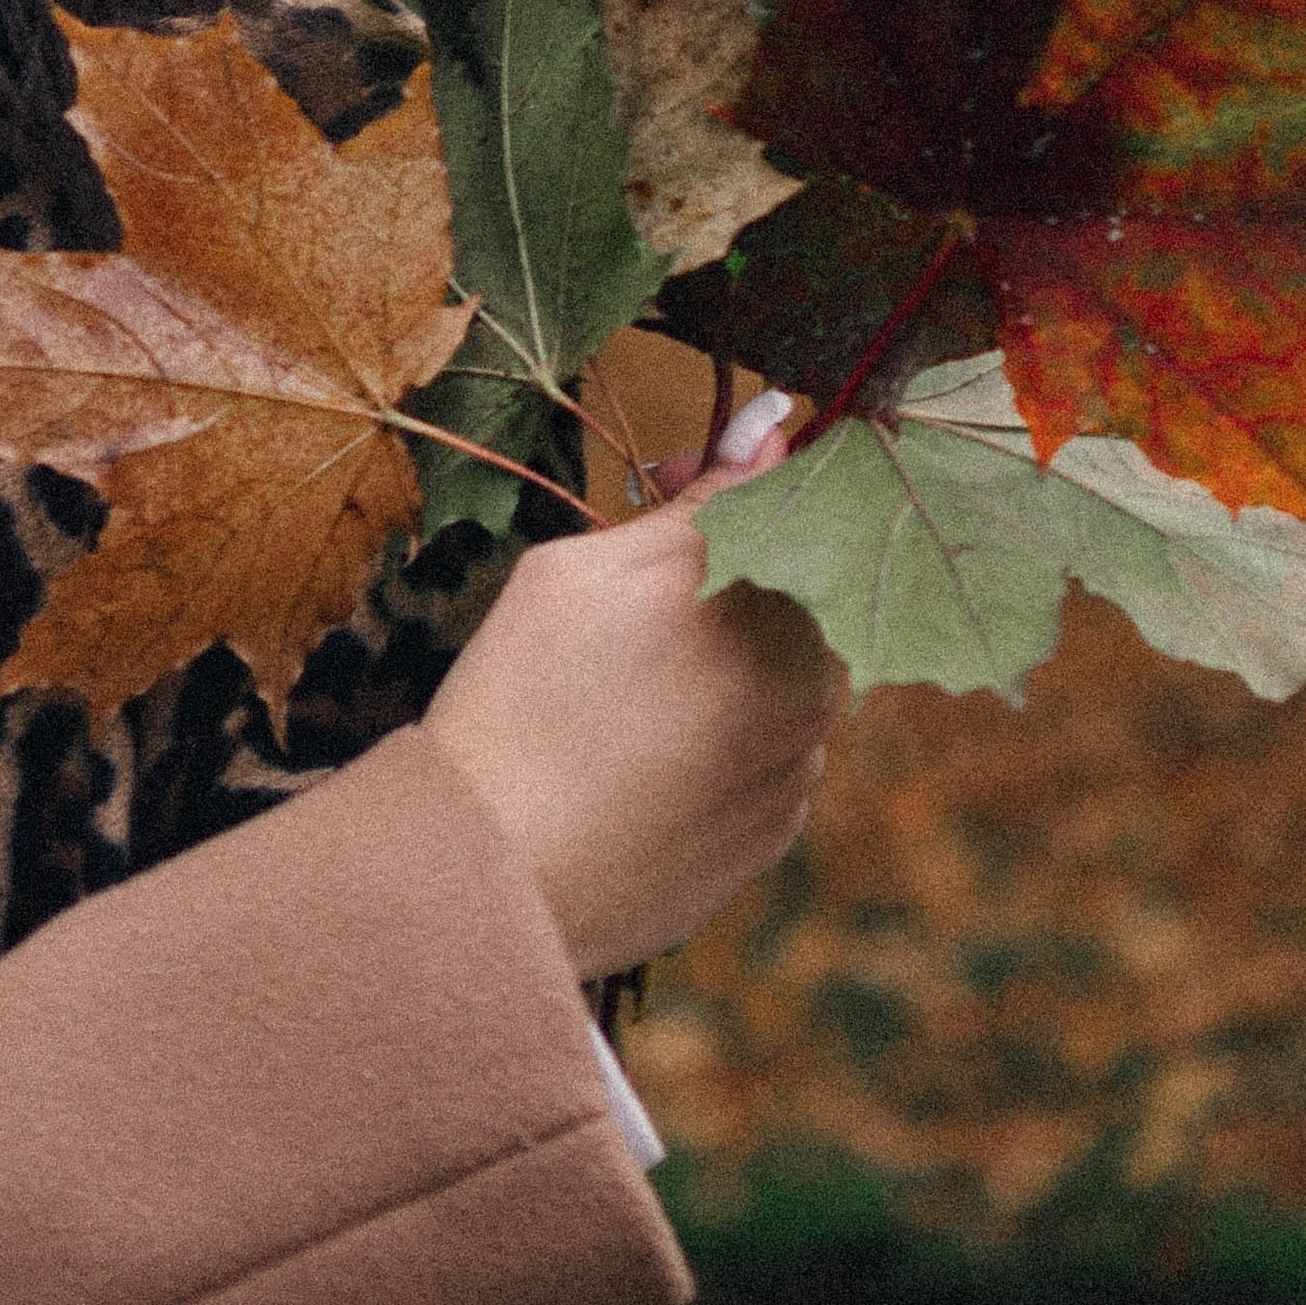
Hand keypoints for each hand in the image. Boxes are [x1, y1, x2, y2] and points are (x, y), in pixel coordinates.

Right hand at [422, 397, 838, 976]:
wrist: (493, 877)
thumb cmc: (520, 700)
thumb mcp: (585, 569)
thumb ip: (702, 500)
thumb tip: (779, 427)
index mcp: (773, 601)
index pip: (790, 497)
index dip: (728, 479)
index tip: (666, 480)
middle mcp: (812, 685)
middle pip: (789, 587)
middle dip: (721, 563)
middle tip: (625, 581)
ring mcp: (798, 768)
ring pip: (777, 672)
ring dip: (723, 654)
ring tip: (617, 681)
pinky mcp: (775, 835)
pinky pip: (765, 752)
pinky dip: (718, 733)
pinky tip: (637, 746)